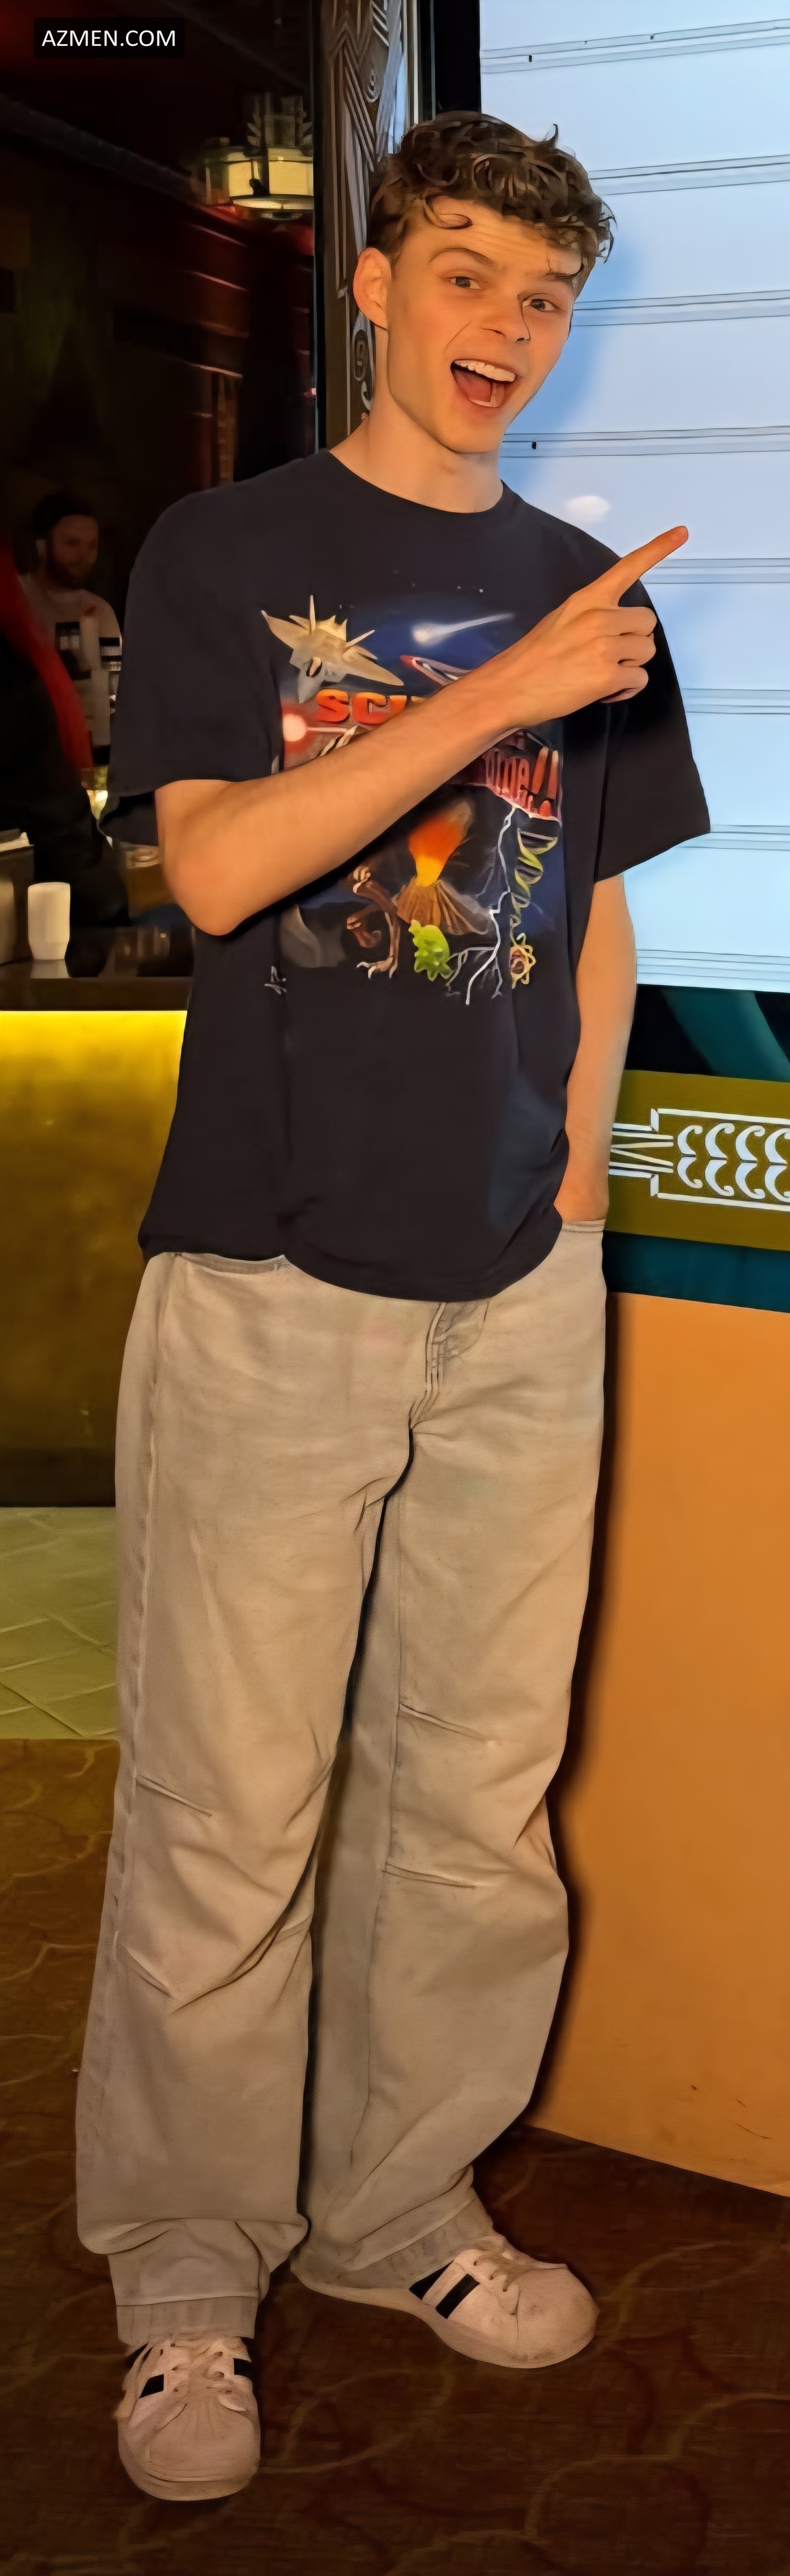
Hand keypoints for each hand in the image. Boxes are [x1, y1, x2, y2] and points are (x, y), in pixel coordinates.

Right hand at [494, 525, 687, 731]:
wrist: (508, 688)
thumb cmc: (531, 659)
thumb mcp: (560, 621)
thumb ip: (592, 616)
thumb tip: (618, 630)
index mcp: (587, 599)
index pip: (628, 567)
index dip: (658, 549)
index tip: (682, 533)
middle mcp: (599, 617)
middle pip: (648, 622)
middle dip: (635, 641)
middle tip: (611, 656)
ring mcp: (604, 646)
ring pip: (647, 651)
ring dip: (631, 666)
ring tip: (604, 674)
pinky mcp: (607, 675)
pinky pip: (639, 679)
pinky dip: (626, 689)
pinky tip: (606, 691)